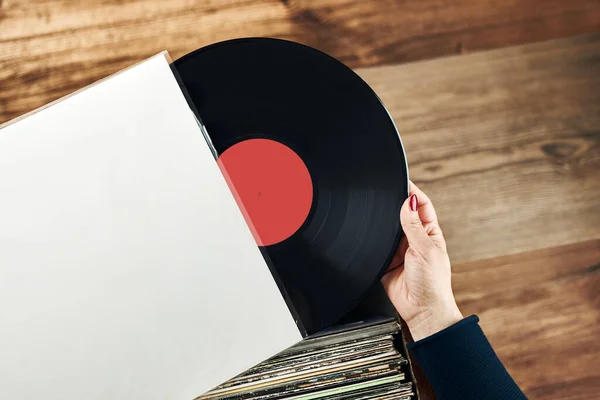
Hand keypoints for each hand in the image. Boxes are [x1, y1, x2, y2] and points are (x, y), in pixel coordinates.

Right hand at [382, 182, 462, 340]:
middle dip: (395, 206)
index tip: (404, 181)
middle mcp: (414, 240)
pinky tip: (373, 239)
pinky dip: (375, 243)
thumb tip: (409, 202)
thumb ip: (413, 226)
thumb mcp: (425, 250)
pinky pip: (378, 248)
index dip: (413, 193)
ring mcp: (400, 251)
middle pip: (403, 215)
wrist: (422, 310)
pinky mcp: (386, 263)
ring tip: (378, 218)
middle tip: (386, 195)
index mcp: (430, 234)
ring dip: (384, 225)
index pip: (421, 206)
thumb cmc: (432, 284)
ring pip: (389, 230)